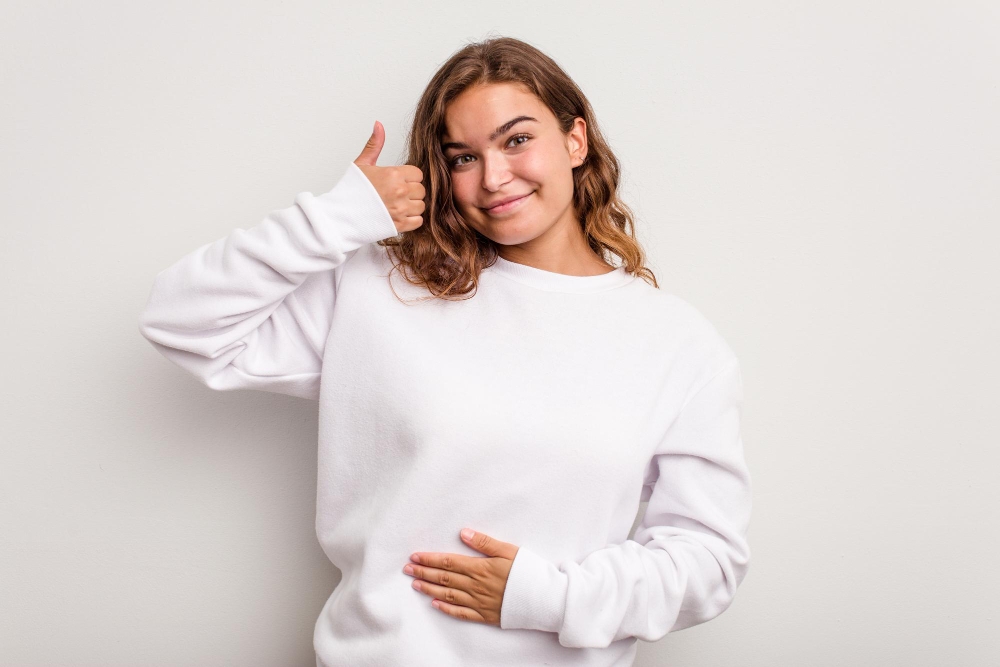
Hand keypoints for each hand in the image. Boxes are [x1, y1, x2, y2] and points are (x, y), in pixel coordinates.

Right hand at [353, 120, 425, 232]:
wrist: (340, 216)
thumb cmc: (349, 191)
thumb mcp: (362, 164)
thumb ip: (374, 144)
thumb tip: (378, 124)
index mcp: (393, 174)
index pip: (418, 174)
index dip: (409, 177)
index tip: (399, 181)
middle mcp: (400, 191)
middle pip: (421, 190)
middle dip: (411, 191)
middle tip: (397, 194)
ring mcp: (401, 209)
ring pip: (421, 206)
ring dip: (412, 206)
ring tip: (397, 205)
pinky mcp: (400, 225)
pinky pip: (418, 221)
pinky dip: (412, 219)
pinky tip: (399, 215)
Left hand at [404, 528, 518, 625]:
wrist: (544, 598)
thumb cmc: (529, 571)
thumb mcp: (508, 550)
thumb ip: (484, 542)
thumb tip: (463, 533)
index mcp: (480, 568)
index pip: (448, 562)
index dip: (430, 559)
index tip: (415, 556)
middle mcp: (475, 586)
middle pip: (444, 578)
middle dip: (424, 573)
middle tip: (407, 569)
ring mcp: (479, 602)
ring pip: (448, 595)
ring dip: (429, 589)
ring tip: (415, 584)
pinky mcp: (485, 615)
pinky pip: (461, 613)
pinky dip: (447, 609)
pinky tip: (435, 605)